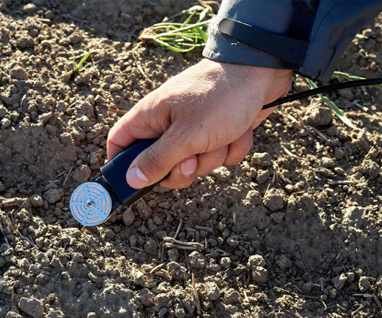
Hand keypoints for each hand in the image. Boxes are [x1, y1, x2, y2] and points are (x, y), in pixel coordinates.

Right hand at [107, 59, 292, 188]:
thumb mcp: (186, 135)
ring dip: (214, 155)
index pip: (119, 142)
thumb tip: (132, 180)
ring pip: (195, 162)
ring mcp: (194, 127)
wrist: (262, 71)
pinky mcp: (219, 130)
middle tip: (193, 157)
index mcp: (150, 116)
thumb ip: (158, 160)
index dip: (120, 164)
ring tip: (224, 134)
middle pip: (160, 163)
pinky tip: (240, 129)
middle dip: (182, 168)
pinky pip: (219, 154)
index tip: (134, 183)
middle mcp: (168, 122)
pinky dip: (233, 147)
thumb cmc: (220, 96)